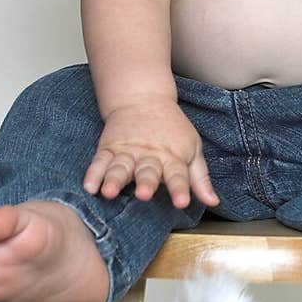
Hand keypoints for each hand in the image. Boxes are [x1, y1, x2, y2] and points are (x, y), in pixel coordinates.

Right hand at [82, 96, 220, 207]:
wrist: (143, 98)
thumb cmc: (172, 129)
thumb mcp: (192, 149)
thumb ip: (200, 178)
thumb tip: (213, 201)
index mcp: (172, 157)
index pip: (178, 174)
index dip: (180, 188)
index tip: (182, 202)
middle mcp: (149, 155)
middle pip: (147, 171)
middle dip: (146, 182)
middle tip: (143, 194)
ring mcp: (127, 152)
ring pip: (120, 167)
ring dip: (114, 180)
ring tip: (109, 191)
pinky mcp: (109, 149)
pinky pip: (99, 161)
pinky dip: (93, 173)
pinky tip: (89, 186)